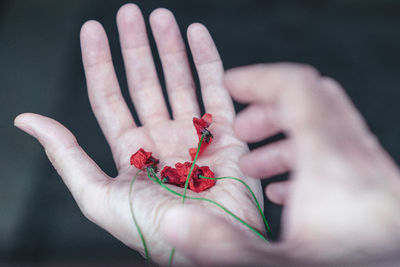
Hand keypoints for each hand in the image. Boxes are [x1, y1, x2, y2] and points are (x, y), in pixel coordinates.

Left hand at [14, 4, 265, 265]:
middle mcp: (161, 138)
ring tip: (161, 17)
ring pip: (180, 81)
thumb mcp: (97, 197)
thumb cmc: (152, 231)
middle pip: (145, 83)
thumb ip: (66, 157)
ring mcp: (195, 134)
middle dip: (136, 47)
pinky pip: (217, 91)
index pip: (110, 98)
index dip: (99, 64)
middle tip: (129, 13)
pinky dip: (208, 61)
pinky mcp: (228, 135)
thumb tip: (27, 119)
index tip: (92, 29)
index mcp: (131, 151)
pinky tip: (197, 34)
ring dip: (171, 48)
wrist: (207, 248)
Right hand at [163, 64, 399, 265]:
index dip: (257, 79)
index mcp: (331, 163)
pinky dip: (306, 159)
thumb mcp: (278, 264)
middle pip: (311, 100)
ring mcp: (369, 170)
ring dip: (284, 137)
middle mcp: (355, 156)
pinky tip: (284, 192)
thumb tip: (174, 222)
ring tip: (253, 164)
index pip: (295, 88)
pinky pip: (338, 154)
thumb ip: (223, 243)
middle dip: (267, 109)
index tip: (229, 85)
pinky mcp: (375, 189)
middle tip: (239, 132)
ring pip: (324, 126)